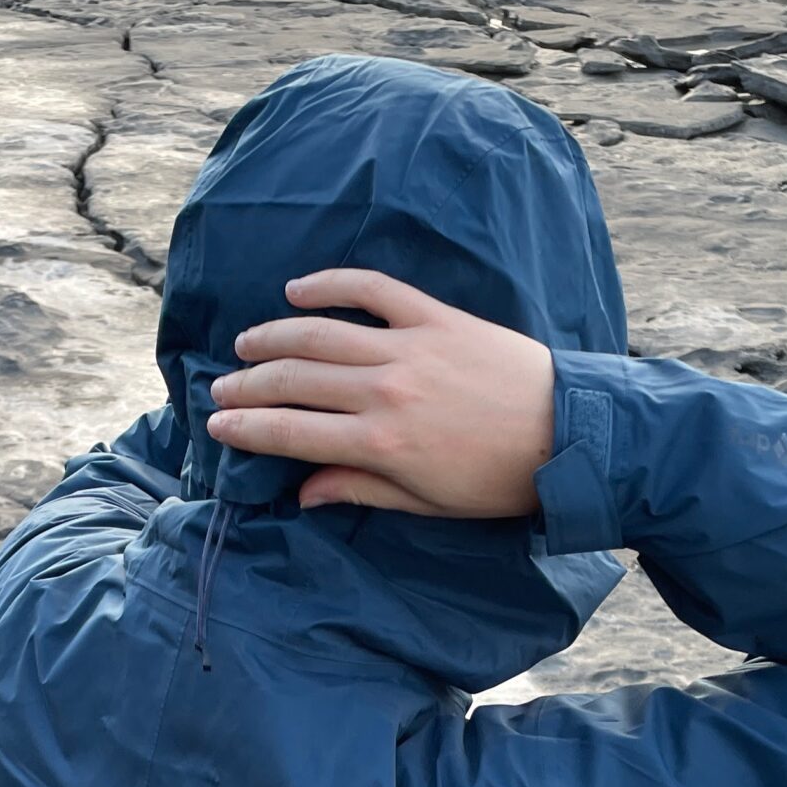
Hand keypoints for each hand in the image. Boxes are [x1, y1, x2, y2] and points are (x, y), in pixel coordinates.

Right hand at [205, 269, 555, 518]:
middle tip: (221, 392)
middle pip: (294, 380)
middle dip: (248, 386)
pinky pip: (373, 289)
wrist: (568, 433)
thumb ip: (360, 489)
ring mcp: (408, 347)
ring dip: (274, 337)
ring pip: (320, 333)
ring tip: (246, 345)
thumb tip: (303, 492)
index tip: (218, 428)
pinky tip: (298, 290)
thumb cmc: (498, 480)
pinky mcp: (435, 317)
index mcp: (379, 442)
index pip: (290, 432)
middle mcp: (384, 390)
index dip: (246, 430)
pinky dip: (331, 284)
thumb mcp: (427, 502)